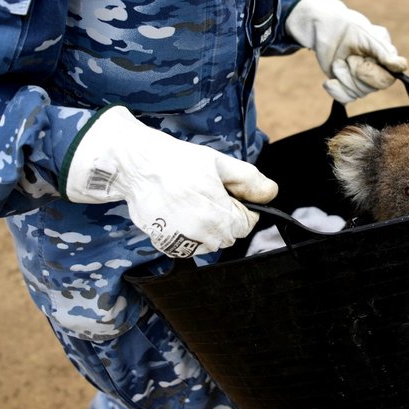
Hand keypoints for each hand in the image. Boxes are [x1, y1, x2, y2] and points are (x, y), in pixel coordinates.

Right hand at [61, 106, 277, 257]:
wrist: (137, 166)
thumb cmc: (177, 161)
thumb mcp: (219, 163)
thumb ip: (248, 180)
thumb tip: (271, 193)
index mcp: (219, 214)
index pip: (247, 225)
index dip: (241, 208)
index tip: (227, 194)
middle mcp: (201, 234)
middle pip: (228, 236)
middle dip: (225, 218)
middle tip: (206, 195)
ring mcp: (180, 241)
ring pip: (208, 243)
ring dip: (207, 228)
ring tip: (190, 202)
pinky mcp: (164, 244)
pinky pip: (186, 246)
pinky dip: (187, 233)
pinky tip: (177, 212)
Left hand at [286, 0, 407, 102]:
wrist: (324, 30)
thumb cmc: (347, 27)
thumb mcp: (367, 35)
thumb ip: (383, 51)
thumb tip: (401, 67)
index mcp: (386, 58)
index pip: (389, 78)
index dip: (373, 73)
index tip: (360, 58)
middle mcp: (377, 71)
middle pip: (373, 88)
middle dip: (356, 72)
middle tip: (349, 57)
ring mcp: (362, 80)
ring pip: (358, 93)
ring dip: (343, 76)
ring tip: (338, 61)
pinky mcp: (347, 86)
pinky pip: (346, 99)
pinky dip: (336, 89)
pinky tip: (330, 81)